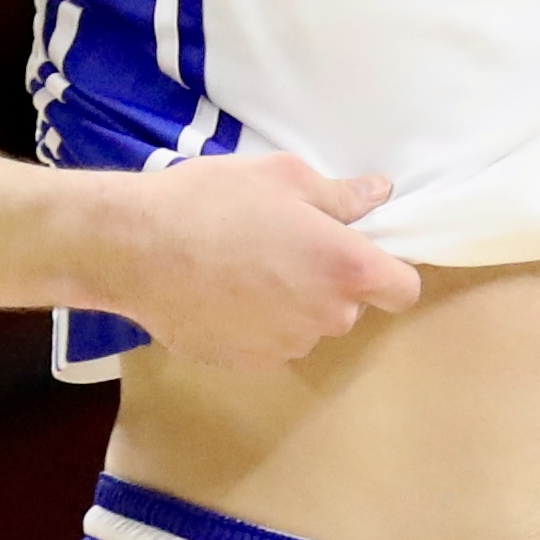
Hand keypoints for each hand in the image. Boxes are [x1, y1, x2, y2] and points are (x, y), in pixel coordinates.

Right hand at [82, 150, 423, 371]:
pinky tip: (218, 293)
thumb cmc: (212, 201)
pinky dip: (254, 323)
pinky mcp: (247, 362)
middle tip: (283, 245)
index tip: (359, 253)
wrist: (136, 248)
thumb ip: (339, 195)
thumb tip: (379, 193)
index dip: (389, 273)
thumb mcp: (282, 177)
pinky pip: (268, 342)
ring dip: (290, 304)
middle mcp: (326, 317)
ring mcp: (286, 346)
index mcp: (346, 268)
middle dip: (328, 282)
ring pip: (306, 325)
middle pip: (349, 307)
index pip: (404, 290)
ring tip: (242, 267)